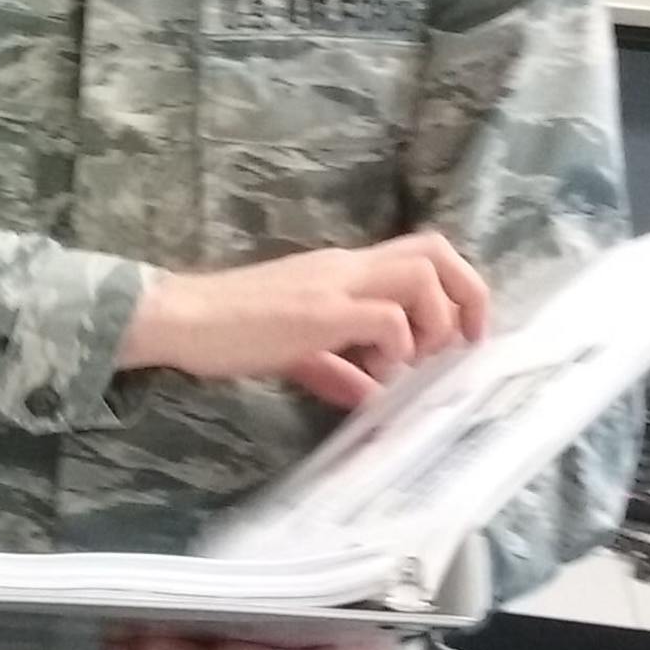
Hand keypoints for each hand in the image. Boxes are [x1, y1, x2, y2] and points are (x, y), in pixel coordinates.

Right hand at [118, 231, 490, 408]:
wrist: (181, 317)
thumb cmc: (229, 329)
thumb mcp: (295, 350)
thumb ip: (337, 368)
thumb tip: (373, 398)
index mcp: (343, 269)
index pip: (421, 252)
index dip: (459, 288)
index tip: (459, 338)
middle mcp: (346, 267)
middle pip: (435, 251)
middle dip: (468, 296)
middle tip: (458, 345)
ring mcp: (334, 285)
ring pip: (421, 276)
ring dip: (433, 324)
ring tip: (409, 362)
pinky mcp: (320, 312)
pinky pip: (386, 318)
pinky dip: (397, 348)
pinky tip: (375, 375)